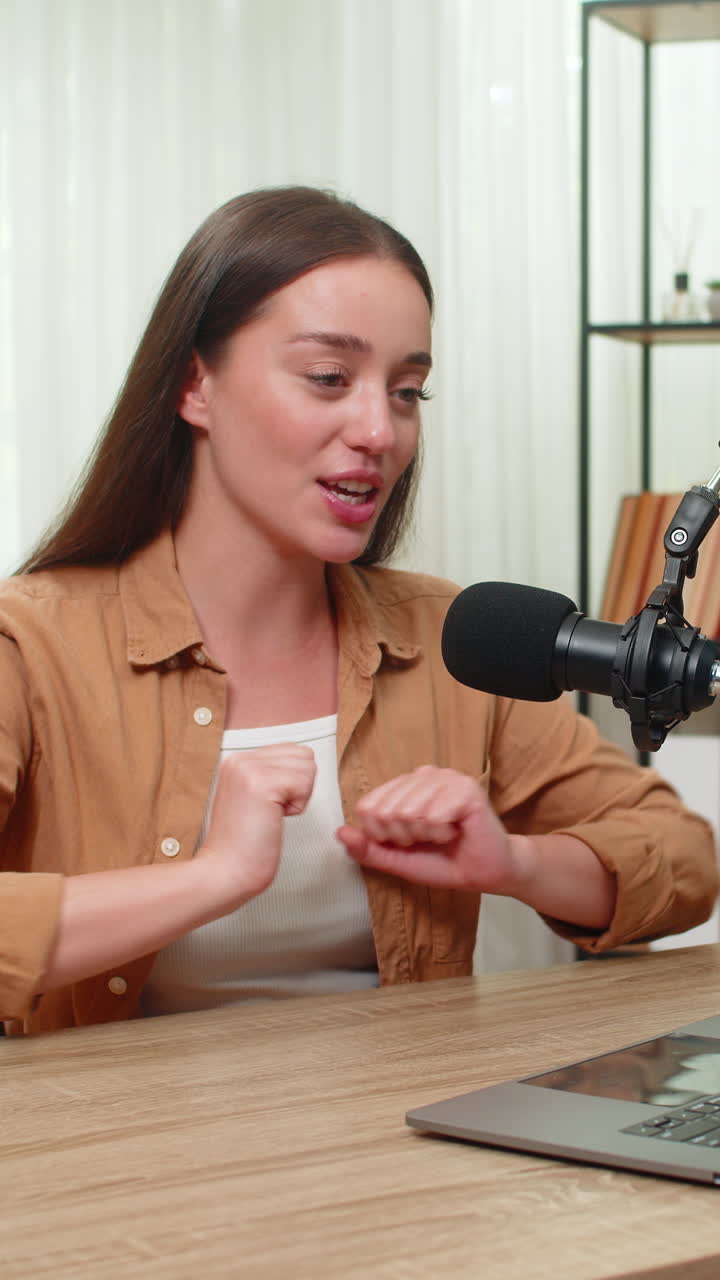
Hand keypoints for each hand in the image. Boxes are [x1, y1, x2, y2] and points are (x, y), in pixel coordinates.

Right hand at [196, 743, 315, 903]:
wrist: (224, 872)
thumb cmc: (243, 845)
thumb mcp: (253, 798)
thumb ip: (271, 775)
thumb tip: (305, 761)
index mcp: (237, 760)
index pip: (291, 750)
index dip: (291, 783)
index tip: (267, 806)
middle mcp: (241, 759)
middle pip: (303, 755)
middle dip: (298, 787)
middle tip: (270, 812)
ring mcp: (249, 769)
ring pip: (307, 767)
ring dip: (298, 797)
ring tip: (270, 815)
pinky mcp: (262, 784)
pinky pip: (305, 783)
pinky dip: (297, 807)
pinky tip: (274, 819)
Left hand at [337, 765, 520, 892]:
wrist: (485, 873)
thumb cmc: (444, 861)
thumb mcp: (397, 859)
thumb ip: (368, 848)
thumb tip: (339, 833)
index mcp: (404, 785)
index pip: (368, 807)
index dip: (383, 835)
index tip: (408, 841)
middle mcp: (424, 775)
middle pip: (386, 811)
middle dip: (404, 837)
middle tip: (428, 839)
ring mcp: (446, 778)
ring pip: (408, 812)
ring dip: (424, 835)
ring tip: (443, 835)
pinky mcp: (465, 788)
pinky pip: (433, 816)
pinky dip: (441, 834)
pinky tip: (455, 831)